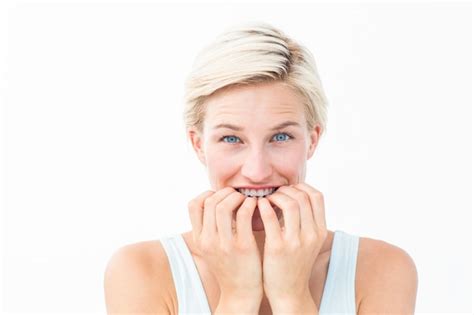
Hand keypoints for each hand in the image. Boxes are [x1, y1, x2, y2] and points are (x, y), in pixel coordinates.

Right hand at [188, 187, 263, 304]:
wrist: (241, 292)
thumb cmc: (229, 265)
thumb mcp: (211, 247)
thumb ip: (210, 227)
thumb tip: (215, 200)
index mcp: (199, 239)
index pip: (193, 205)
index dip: (206, 194)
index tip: (220, 196)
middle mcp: (208, 241)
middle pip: (210, 202)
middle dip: (225, 193)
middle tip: (237, 194)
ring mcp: (224, 244)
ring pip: (224, 206)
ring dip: (237, 197)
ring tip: (247, 198)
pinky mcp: (243, 246)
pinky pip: (244, 215)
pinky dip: (250, 204)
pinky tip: (256, 205)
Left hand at [257, 183, 327, 308]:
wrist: (289, 292)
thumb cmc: (294, 263)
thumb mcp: (308, 241)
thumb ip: (306, 221)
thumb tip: (295, 195)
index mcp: (320, 231)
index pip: (317, 196)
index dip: (302, 187)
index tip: (288, 189)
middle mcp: (312, 234)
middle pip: (303, 197)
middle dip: (286, 190)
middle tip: (274, 193)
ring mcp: (296, 241)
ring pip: (290, 203)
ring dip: (275, 196)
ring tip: (266, 199)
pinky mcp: (278, 247)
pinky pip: (271, 217)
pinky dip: (263, 206)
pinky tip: (258, 206)